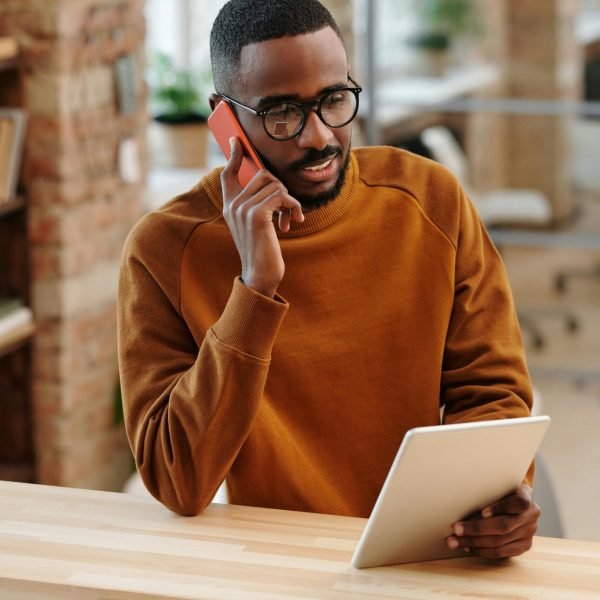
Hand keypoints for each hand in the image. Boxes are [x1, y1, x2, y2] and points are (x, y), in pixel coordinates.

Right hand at [221, 137, 303, 296]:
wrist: (261, 275)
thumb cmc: (262, 250)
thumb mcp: (256, 225)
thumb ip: (257, 204)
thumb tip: (270, 183)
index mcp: (230, 206)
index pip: (227, 173)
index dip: (234, 155)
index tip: (236, 140)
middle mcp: (233, 205)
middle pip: (262, 174)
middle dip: (281, 189)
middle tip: (288, 210)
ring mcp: (243, 209)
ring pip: (275, 185)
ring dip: (290, 201)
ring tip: (291, 219)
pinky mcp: (257, 215)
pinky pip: (281, 196)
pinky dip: (293, 208)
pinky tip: (293, 222)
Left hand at [446, 484, 540, 558]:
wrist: (517, 501)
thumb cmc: (501, 490)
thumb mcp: (499, 485)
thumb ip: (489, 492)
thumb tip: (461, 501)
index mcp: (526, 496)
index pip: (518, 503)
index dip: (500, 508)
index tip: (482, 512)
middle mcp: (531, 516)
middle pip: (503, 526)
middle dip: (476, 529)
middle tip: (456, 529)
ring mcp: (529, 533)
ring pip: (500, 542)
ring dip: (474, 542)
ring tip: (456, 541)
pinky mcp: (524, 546)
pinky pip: (502, 552)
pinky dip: (483, 550)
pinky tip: (469, 547)